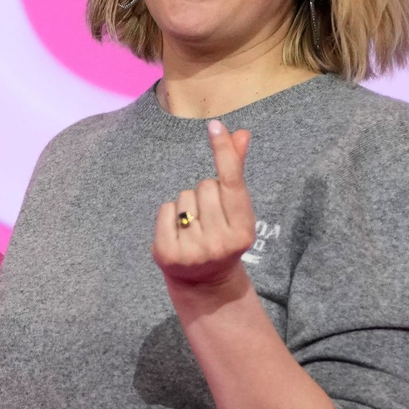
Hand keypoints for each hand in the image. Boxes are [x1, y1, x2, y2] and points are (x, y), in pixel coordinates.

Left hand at [153, 120, 254, 289]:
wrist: (205, 283)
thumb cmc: (222, 235)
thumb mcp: (235, 211)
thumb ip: (236, 171)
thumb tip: (241, 133)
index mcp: (243, 230)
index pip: (231, 181)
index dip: (223, 151)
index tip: (215, 125)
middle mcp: (220, 242)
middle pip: (204, 186)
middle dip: (204, 194)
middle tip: (208, 218)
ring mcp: (193, 250)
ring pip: (184, 196)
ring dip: (186, 205)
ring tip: (193, 227)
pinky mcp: (168, 254)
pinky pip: (165, 210)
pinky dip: (169, 216)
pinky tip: (177, 233)